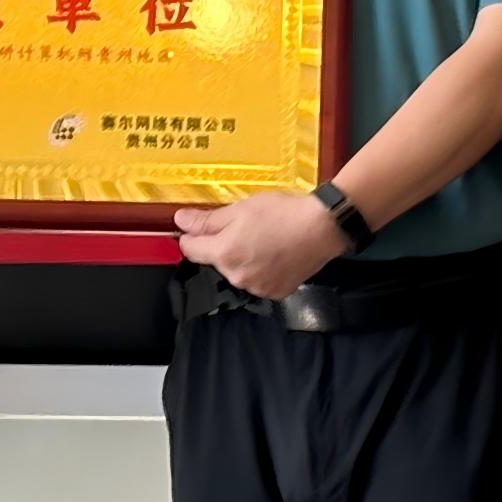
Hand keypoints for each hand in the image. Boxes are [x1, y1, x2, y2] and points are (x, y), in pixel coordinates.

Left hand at [172, 189, 347, 298]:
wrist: (321, 228)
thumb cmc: (281, 213)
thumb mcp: (240, 208)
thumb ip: (207, 220)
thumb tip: (179, 221)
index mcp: (224, 254)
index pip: (190, 249)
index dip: (192, 235)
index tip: (202, 225)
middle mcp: (236, 276)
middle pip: (215, 261)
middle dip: (222, 245)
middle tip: (244, 227)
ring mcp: (256, 288)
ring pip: (237, 272)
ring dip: (242, 259)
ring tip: (263, 240)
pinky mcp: (275, 293)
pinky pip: (257, 281)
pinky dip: (261, 270)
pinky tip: (275, 254)